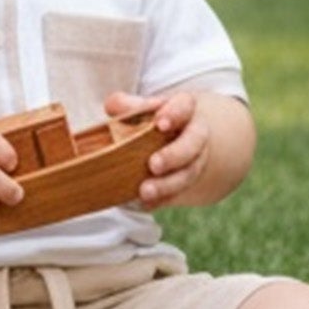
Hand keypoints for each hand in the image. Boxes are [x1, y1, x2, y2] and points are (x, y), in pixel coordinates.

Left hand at [103, 90, 208, 208]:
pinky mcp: (186, 183)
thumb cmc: (154, 120)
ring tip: (145, 191)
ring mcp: (193, 161)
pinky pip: (179, 194)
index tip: (159, 123)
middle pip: (194, 143)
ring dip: (167, 184)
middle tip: (153, 164)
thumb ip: (127, 105)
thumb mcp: (143, 107)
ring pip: (188, 173)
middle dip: (174, 155)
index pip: (185, 106)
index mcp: (184, 110)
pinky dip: (162, 200)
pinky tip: (146, 203)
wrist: (177, 141)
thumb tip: (114, 107)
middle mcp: (195, 136)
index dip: (175, 114)